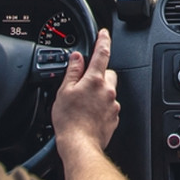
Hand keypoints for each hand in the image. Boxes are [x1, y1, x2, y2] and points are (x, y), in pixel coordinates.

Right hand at [51, 29, 119, 152]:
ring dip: (99, 92)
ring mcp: (113, 105)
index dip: (103, 40)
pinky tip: (89, 114)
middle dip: (98, 74)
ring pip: (109, 91)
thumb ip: (72, 72)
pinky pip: (109, 106)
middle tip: (84, 84)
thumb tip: (76, 58)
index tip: (104, 33)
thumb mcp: (64, 91)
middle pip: (107, 73)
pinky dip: (101, 107)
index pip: (102, 53)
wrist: (79, 146)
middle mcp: (108, 90)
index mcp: (95, 80)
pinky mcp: (114, 118)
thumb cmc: (69, 121)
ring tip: (83, 103)